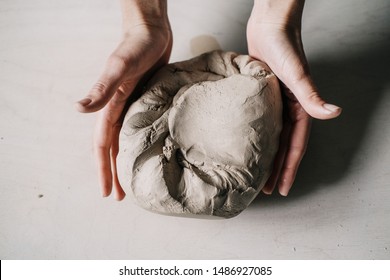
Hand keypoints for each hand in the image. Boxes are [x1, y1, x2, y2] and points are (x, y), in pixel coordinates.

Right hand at [75, 1, 171, 199]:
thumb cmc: (136, 46)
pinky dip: (142, 144)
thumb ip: (101, 89)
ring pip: (127, 141)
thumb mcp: (119, 67)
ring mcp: (134, 107)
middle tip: (120, 197)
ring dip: (127, 161)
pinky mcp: (147, 101)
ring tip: (134, 180)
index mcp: (111, 108)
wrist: (151, 31)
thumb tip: (77, 110)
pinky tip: (151, 151)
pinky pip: (141, 129)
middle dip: (114, 173)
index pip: (103, 147)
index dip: (104, 170)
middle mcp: (121, 111)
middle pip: (113, 149)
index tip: (108, 193)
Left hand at [247, 0, 340, 195]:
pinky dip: (257, 135)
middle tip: (267, 190)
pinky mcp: (262, 95)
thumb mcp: (296, 73)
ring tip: (256, 174)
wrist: (270, 23)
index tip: (282, 188)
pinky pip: (261, 121)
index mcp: (299, 108)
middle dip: (277, 169)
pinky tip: (247, 143)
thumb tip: (334, 113)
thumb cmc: (283, 44)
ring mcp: (275, 102)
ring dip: (266, 156)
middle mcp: (289, 108)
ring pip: (272, 137)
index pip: (295, 146)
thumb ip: (311, 95)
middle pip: (283, 146)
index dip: (289, 169)